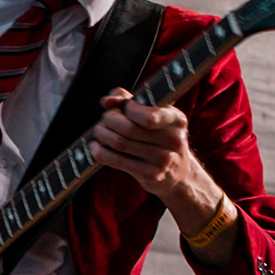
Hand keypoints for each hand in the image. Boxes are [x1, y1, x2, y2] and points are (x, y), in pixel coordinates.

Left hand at [88, 89, 220, 224]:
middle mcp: (174, 140)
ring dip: (102, 135)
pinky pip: (117, 161)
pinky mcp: (150, 175)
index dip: (128, 108)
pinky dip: (101, 152)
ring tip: (99, 132)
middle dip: (109, 120)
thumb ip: (129, 100)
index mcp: (176, 120)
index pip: (148, 115)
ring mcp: (163, 160)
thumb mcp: (154, 114)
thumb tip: (107, 101)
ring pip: (120, 143)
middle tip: (104, 120)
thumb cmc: (159, 137)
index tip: (123, 108)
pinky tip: (96, 147)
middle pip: (129, 128)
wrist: (178, 173)